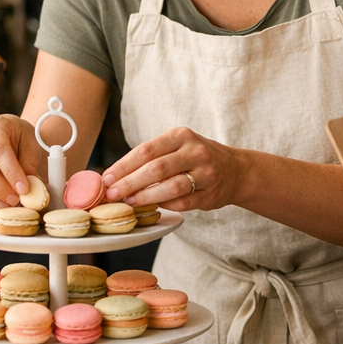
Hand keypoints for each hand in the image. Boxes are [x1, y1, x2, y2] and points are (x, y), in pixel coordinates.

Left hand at [100, 126, 245, 211]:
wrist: (235, 170)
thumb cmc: (195, 157)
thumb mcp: (177, 145)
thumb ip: (151, 157)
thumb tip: (115, 175)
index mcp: (181, 136)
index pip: (146, 150)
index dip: (123, 166)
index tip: (107, 178)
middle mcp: (195, 151)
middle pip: (156, 169)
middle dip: (130, 183)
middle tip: (112, 194)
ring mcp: (206, 173)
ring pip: (170, 187)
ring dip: (145, 197)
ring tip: (129, 202)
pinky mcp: (211, 193)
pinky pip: (183, 202)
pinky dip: (165, 205)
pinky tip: (152, 207)